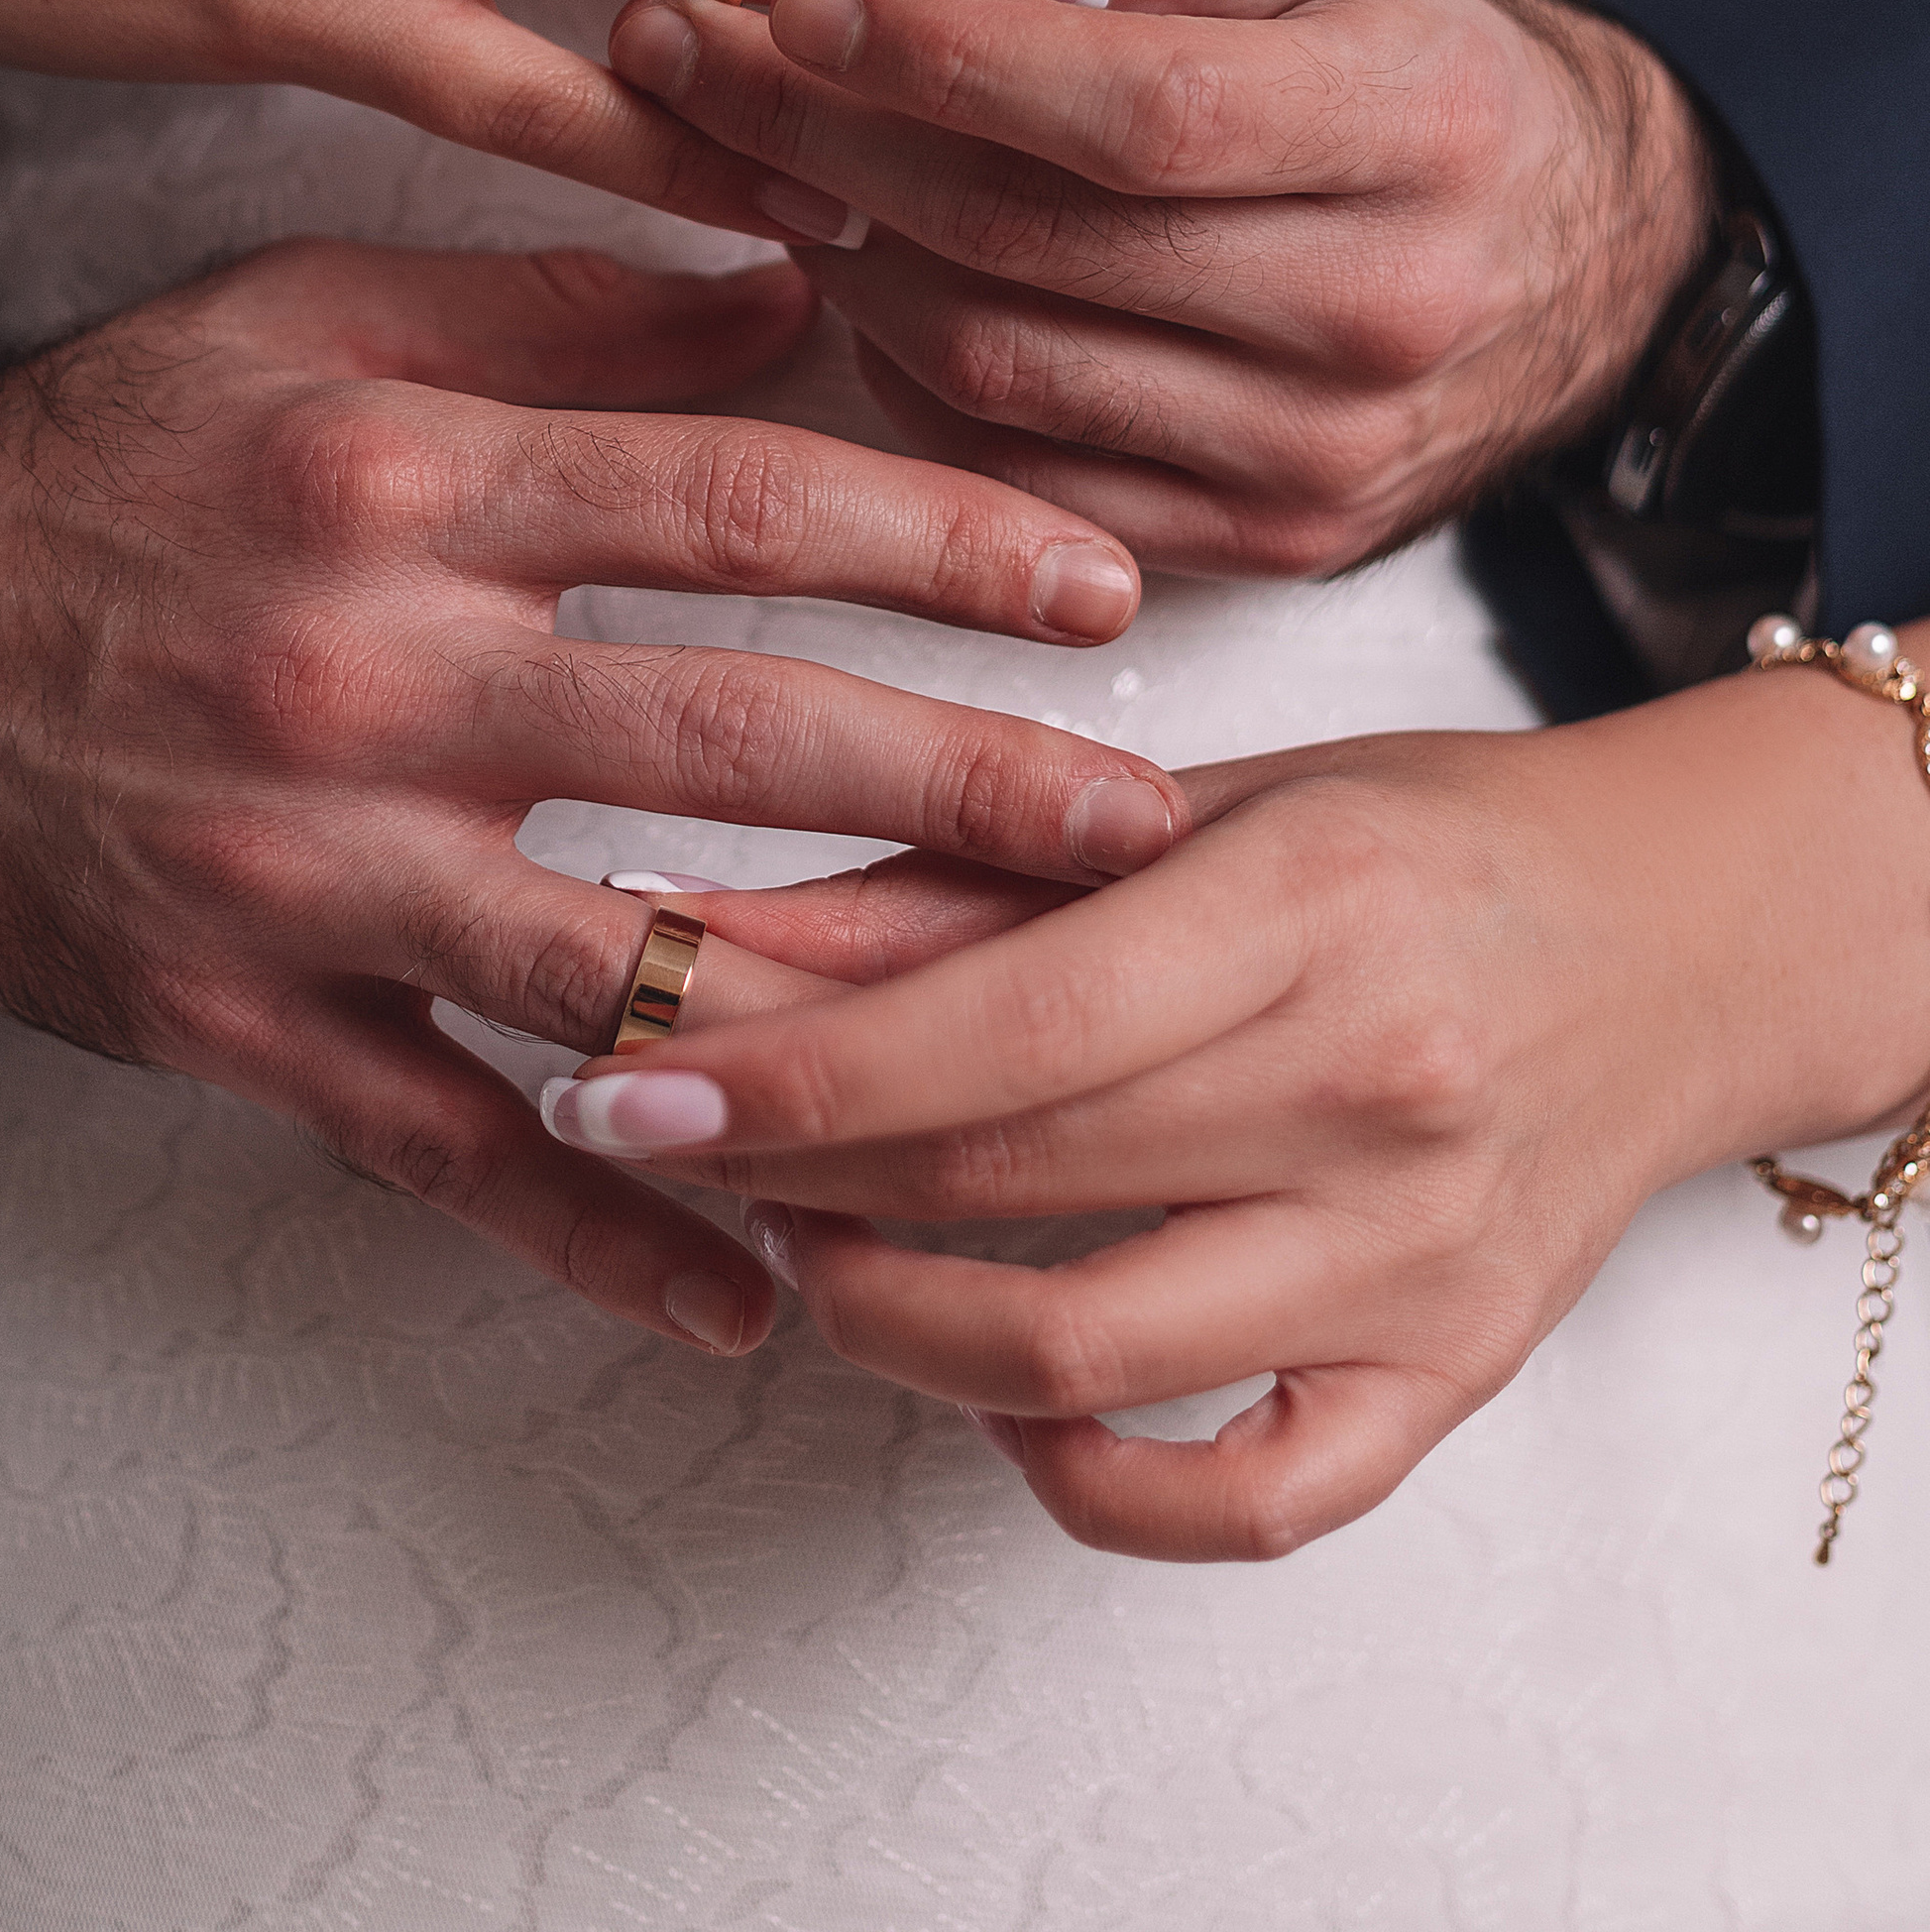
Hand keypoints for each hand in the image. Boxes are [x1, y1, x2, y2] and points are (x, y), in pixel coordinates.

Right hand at [0, 236, 1177, 1355]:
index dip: (934, 536)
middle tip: (1151, 832)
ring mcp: (295, 869)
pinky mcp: (234, 1022)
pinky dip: (598, 1227)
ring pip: (612, 965)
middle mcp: (358, 676)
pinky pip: (444, 1149)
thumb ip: (552, 310)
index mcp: (395, 477)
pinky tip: (753, 1291)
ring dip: (833, 1019)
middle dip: (961, 784)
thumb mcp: (303, 322)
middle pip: (717, 735)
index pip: (722, 496)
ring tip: (1024, 1051)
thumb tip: (789, 285)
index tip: (1101, 583)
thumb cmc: (103, 456)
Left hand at [539, 651, 1929, 1552]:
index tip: (629, 1084)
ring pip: (1085, 1357)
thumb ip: (962, 877)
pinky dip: (1084, 1475)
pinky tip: (999, 1394)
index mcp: (1305, 904)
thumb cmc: (1417, 843)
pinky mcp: (1448, 1377)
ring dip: (891, 1323)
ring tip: (809, 1253)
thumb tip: (716, 933)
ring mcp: (1416, 1255)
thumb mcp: (1202, 801)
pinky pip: (1241, 1503)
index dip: (791, 1075)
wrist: (1676, 934)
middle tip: (670, 1144)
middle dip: (787, 1178)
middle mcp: (1373, 1088)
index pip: (1002, 1027)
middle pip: (1008, 1179)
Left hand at [607, 0, 1717, 570]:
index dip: (943, 55)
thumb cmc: (1408, 69)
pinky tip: (851, 269)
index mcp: (1427, 125)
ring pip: (1000, 367)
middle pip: (1036, 245)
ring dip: (835, 250)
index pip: (1139, 112)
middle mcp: (1390, 311)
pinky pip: (1018, 467)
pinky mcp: (1268, 543)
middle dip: (824, 139)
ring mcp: (1327, 456)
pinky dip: (902, 367)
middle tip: (682, 47)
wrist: (1591, 258)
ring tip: (741, 145)